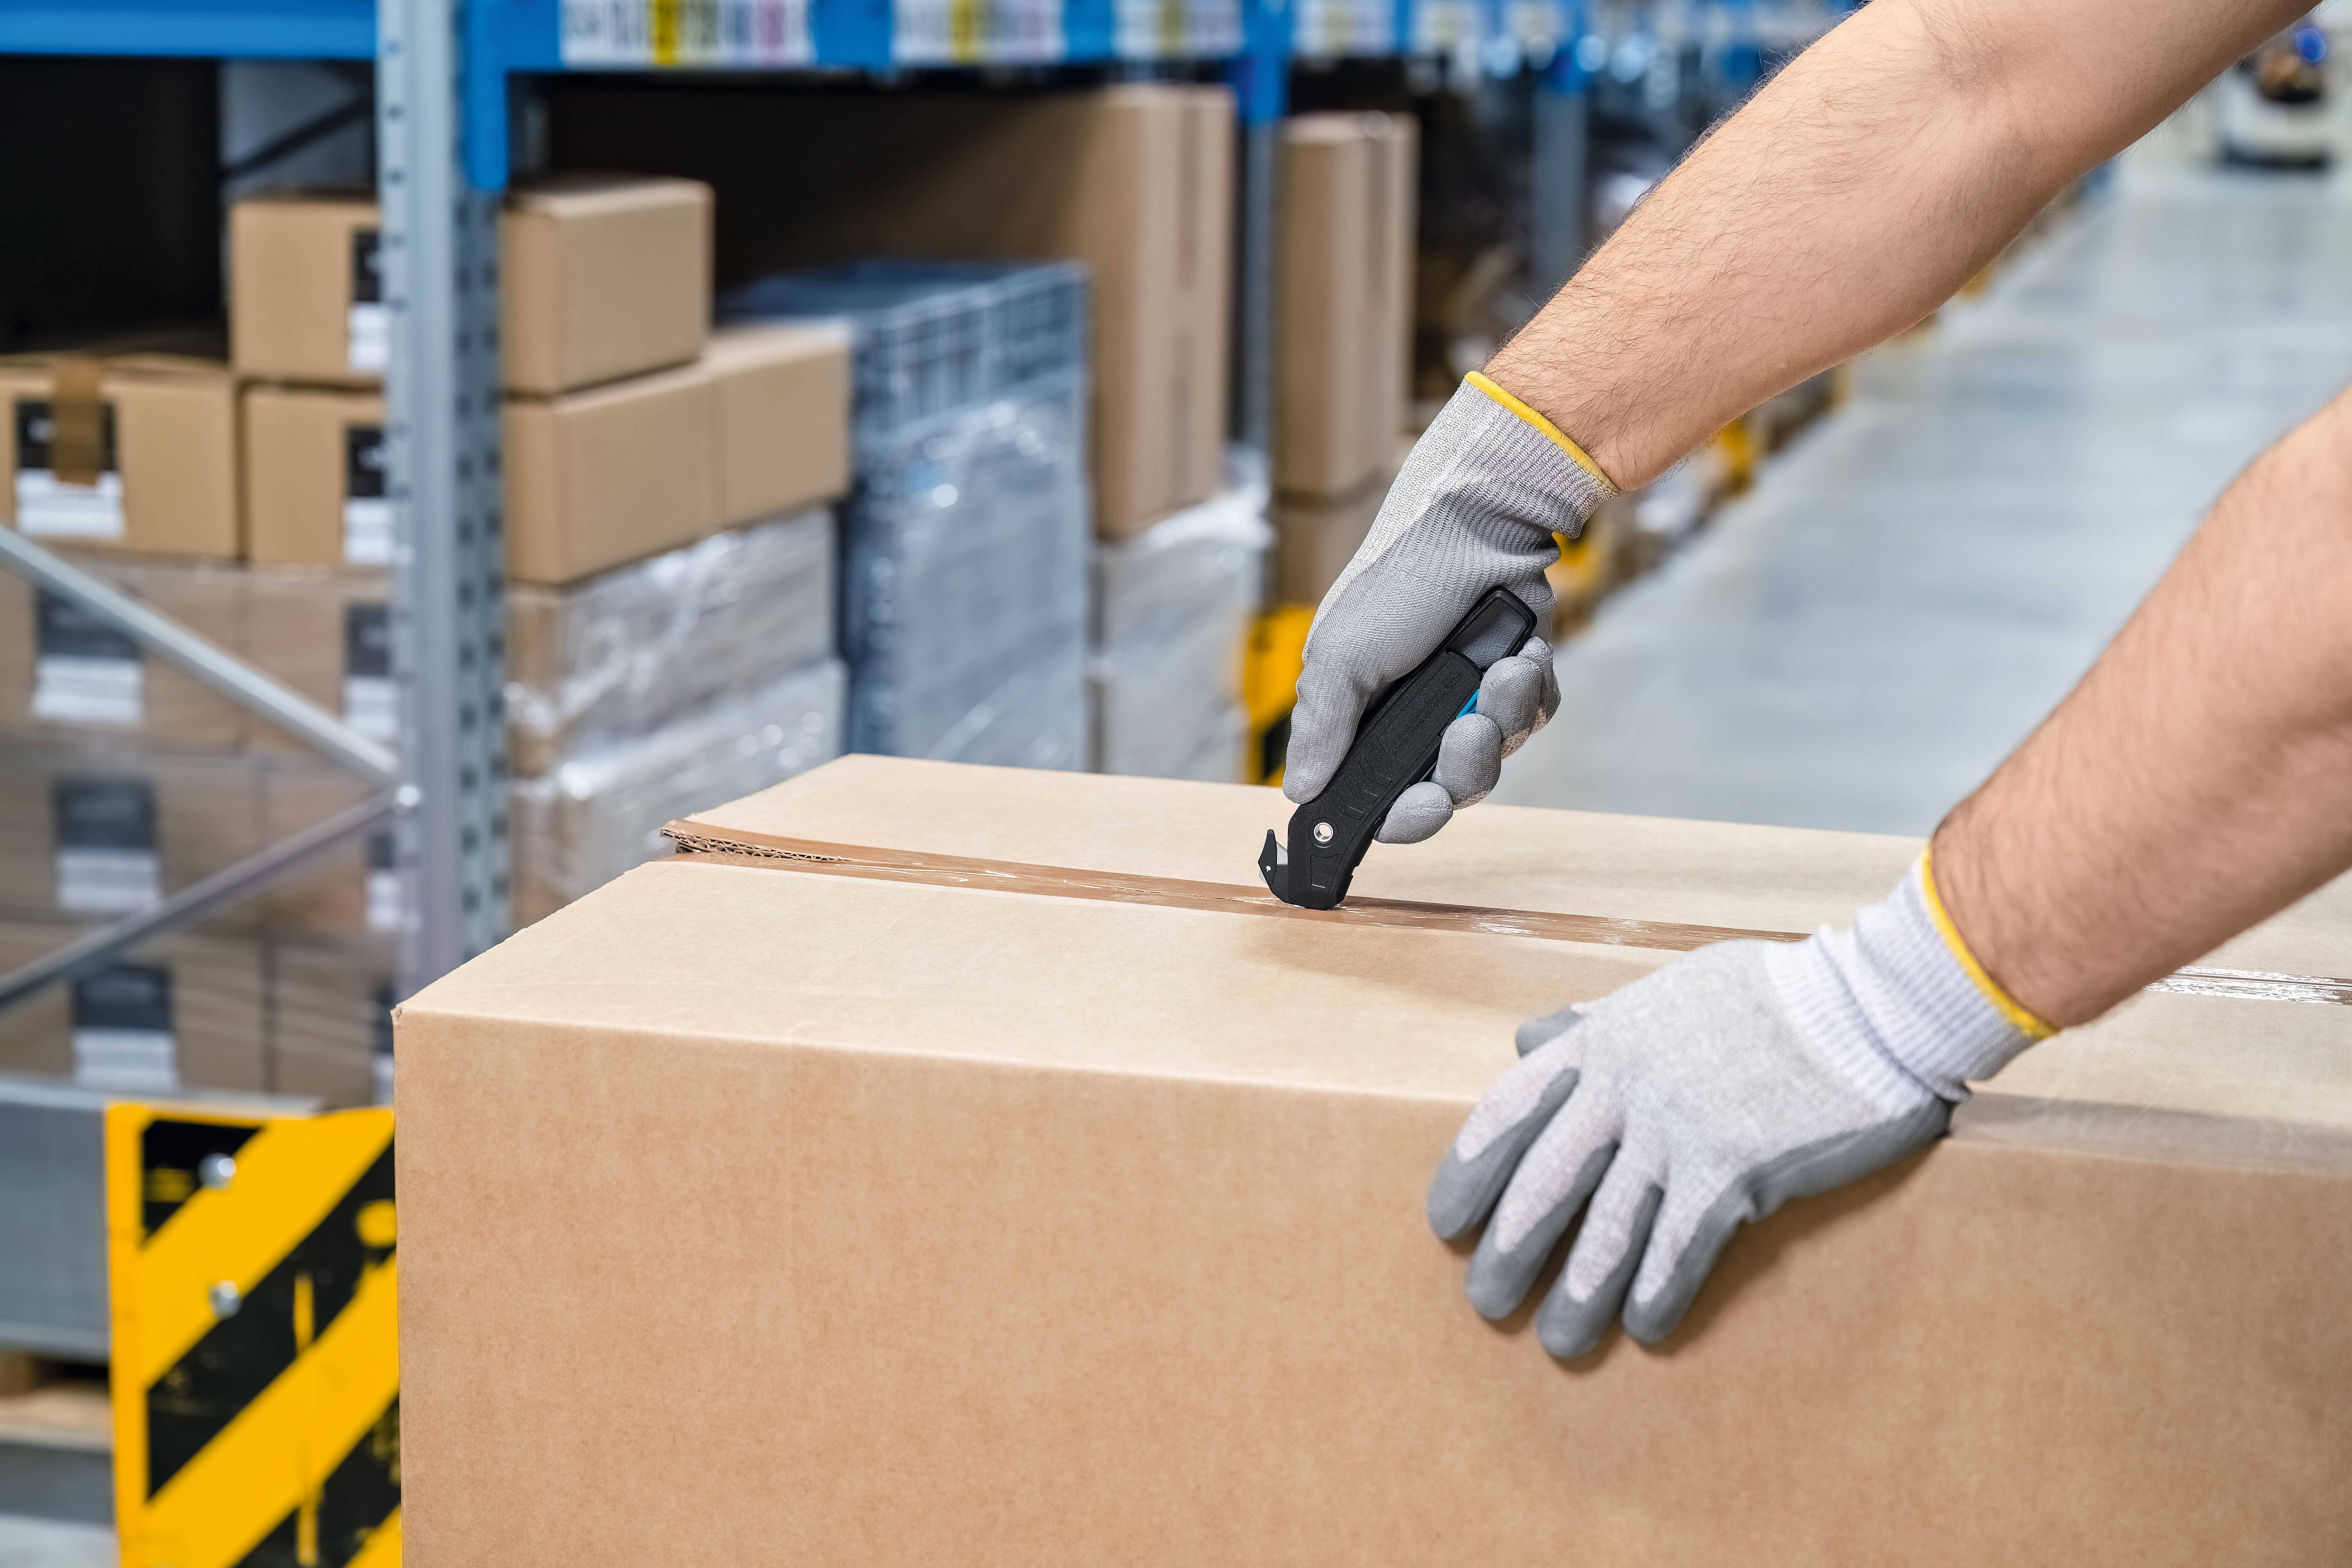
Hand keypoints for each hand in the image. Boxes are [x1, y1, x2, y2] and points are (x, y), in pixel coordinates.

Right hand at [1282, 373, 1612, 842]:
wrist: (1476, 523)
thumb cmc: (1397, 582)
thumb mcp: (1340, 655)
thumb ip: (1321, 728)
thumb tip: (1298, 792)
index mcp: (1366, 716)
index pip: (1384, 797)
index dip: (1404, 817)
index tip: (1416, 809)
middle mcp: (1418, 714)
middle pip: (1448, 788)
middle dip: (1464, 768)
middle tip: (1470, 731)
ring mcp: (1471, 697)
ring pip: (1498, 756)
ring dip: (1504, 717)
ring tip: (1504, 669)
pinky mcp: (1518, 677)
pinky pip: (1536, 716)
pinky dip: (1533, 690)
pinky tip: (1523, 651)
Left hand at [1427, 858, 2046, 1358]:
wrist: (1866, 1005)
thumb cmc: (1771, 995)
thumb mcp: (1666, 990)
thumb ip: (1595, 1021)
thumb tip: (1529, 1036)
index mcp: (1603, 1041)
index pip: (1507, 1110)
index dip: (1470, 1172)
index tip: (1444, 1221)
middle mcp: (1625, 1088)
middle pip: (1543, 1184)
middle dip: (1509, 1252)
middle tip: (1487, 1303)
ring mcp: (1677, 1130)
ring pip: (1606, 1231)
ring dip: (1577, 1296)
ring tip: (1558, 1342)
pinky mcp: (1734, 1170)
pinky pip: (1679, 1248)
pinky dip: (1656, 1292)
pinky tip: (1643, 1328)